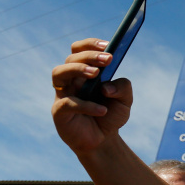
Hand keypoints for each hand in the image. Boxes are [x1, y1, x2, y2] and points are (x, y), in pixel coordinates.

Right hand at [51, 38, 132, 155]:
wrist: (103, 140)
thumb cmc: (111, 114)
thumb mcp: (125, 100)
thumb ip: (123, 87)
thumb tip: (107, 86)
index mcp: (85, 71)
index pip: (80, 50)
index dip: (91, 44)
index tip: (109, 45)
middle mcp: (71, 80)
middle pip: (71, 58)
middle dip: (90, 55)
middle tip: (108, 59)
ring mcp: (63, 94)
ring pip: (58, 73)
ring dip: (77, 69)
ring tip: (96, 74)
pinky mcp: (59, 111)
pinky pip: (68, 103)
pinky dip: (86, 105)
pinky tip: (102, 110)